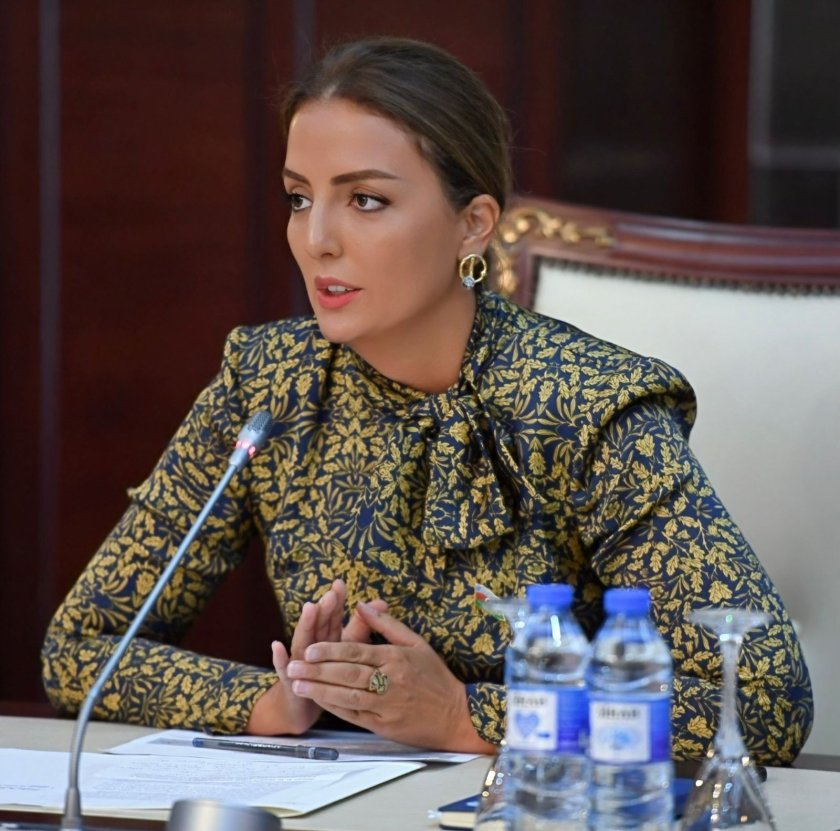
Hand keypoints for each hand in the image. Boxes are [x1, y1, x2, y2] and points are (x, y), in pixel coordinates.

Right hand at [246, 580, 387, 734]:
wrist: (300, 705)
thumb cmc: (327, 674)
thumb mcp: (345, 649)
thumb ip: (360, 627)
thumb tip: (382, 603)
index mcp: (326, 638)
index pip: (331, 616)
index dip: (336, 601)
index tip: (340, 583)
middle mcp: (310, 645)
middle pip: (318, 625)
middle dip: (324, 609)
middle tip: (331, 594)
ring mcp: (298, 661)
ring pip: (302, 641)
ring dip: (305, 625)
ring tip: (310, 608)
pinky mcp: (289, 681)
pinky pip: (283, 669)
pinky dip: (279, 658)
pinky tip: (277, 646)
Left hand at [286, 603, 494, 751]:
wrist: (456, 716)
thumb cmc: (435, 676)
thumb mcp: (416, 643)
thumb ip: (387, 625)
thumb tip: (362, 605)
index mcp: (397, 658)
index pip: (357, 652)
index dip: (331, 651)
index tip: (309, 648)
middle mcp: (390, 681)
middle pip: (348, 674)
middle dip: (317, 670)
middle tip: (292, 666)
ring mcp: (387, 706)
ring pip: (347, 696)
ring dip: (320, 690)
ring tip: (297, 684)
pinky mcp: (384, 726)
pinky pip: (354, 716)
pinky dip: (334, 708)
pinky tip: (318, 701)